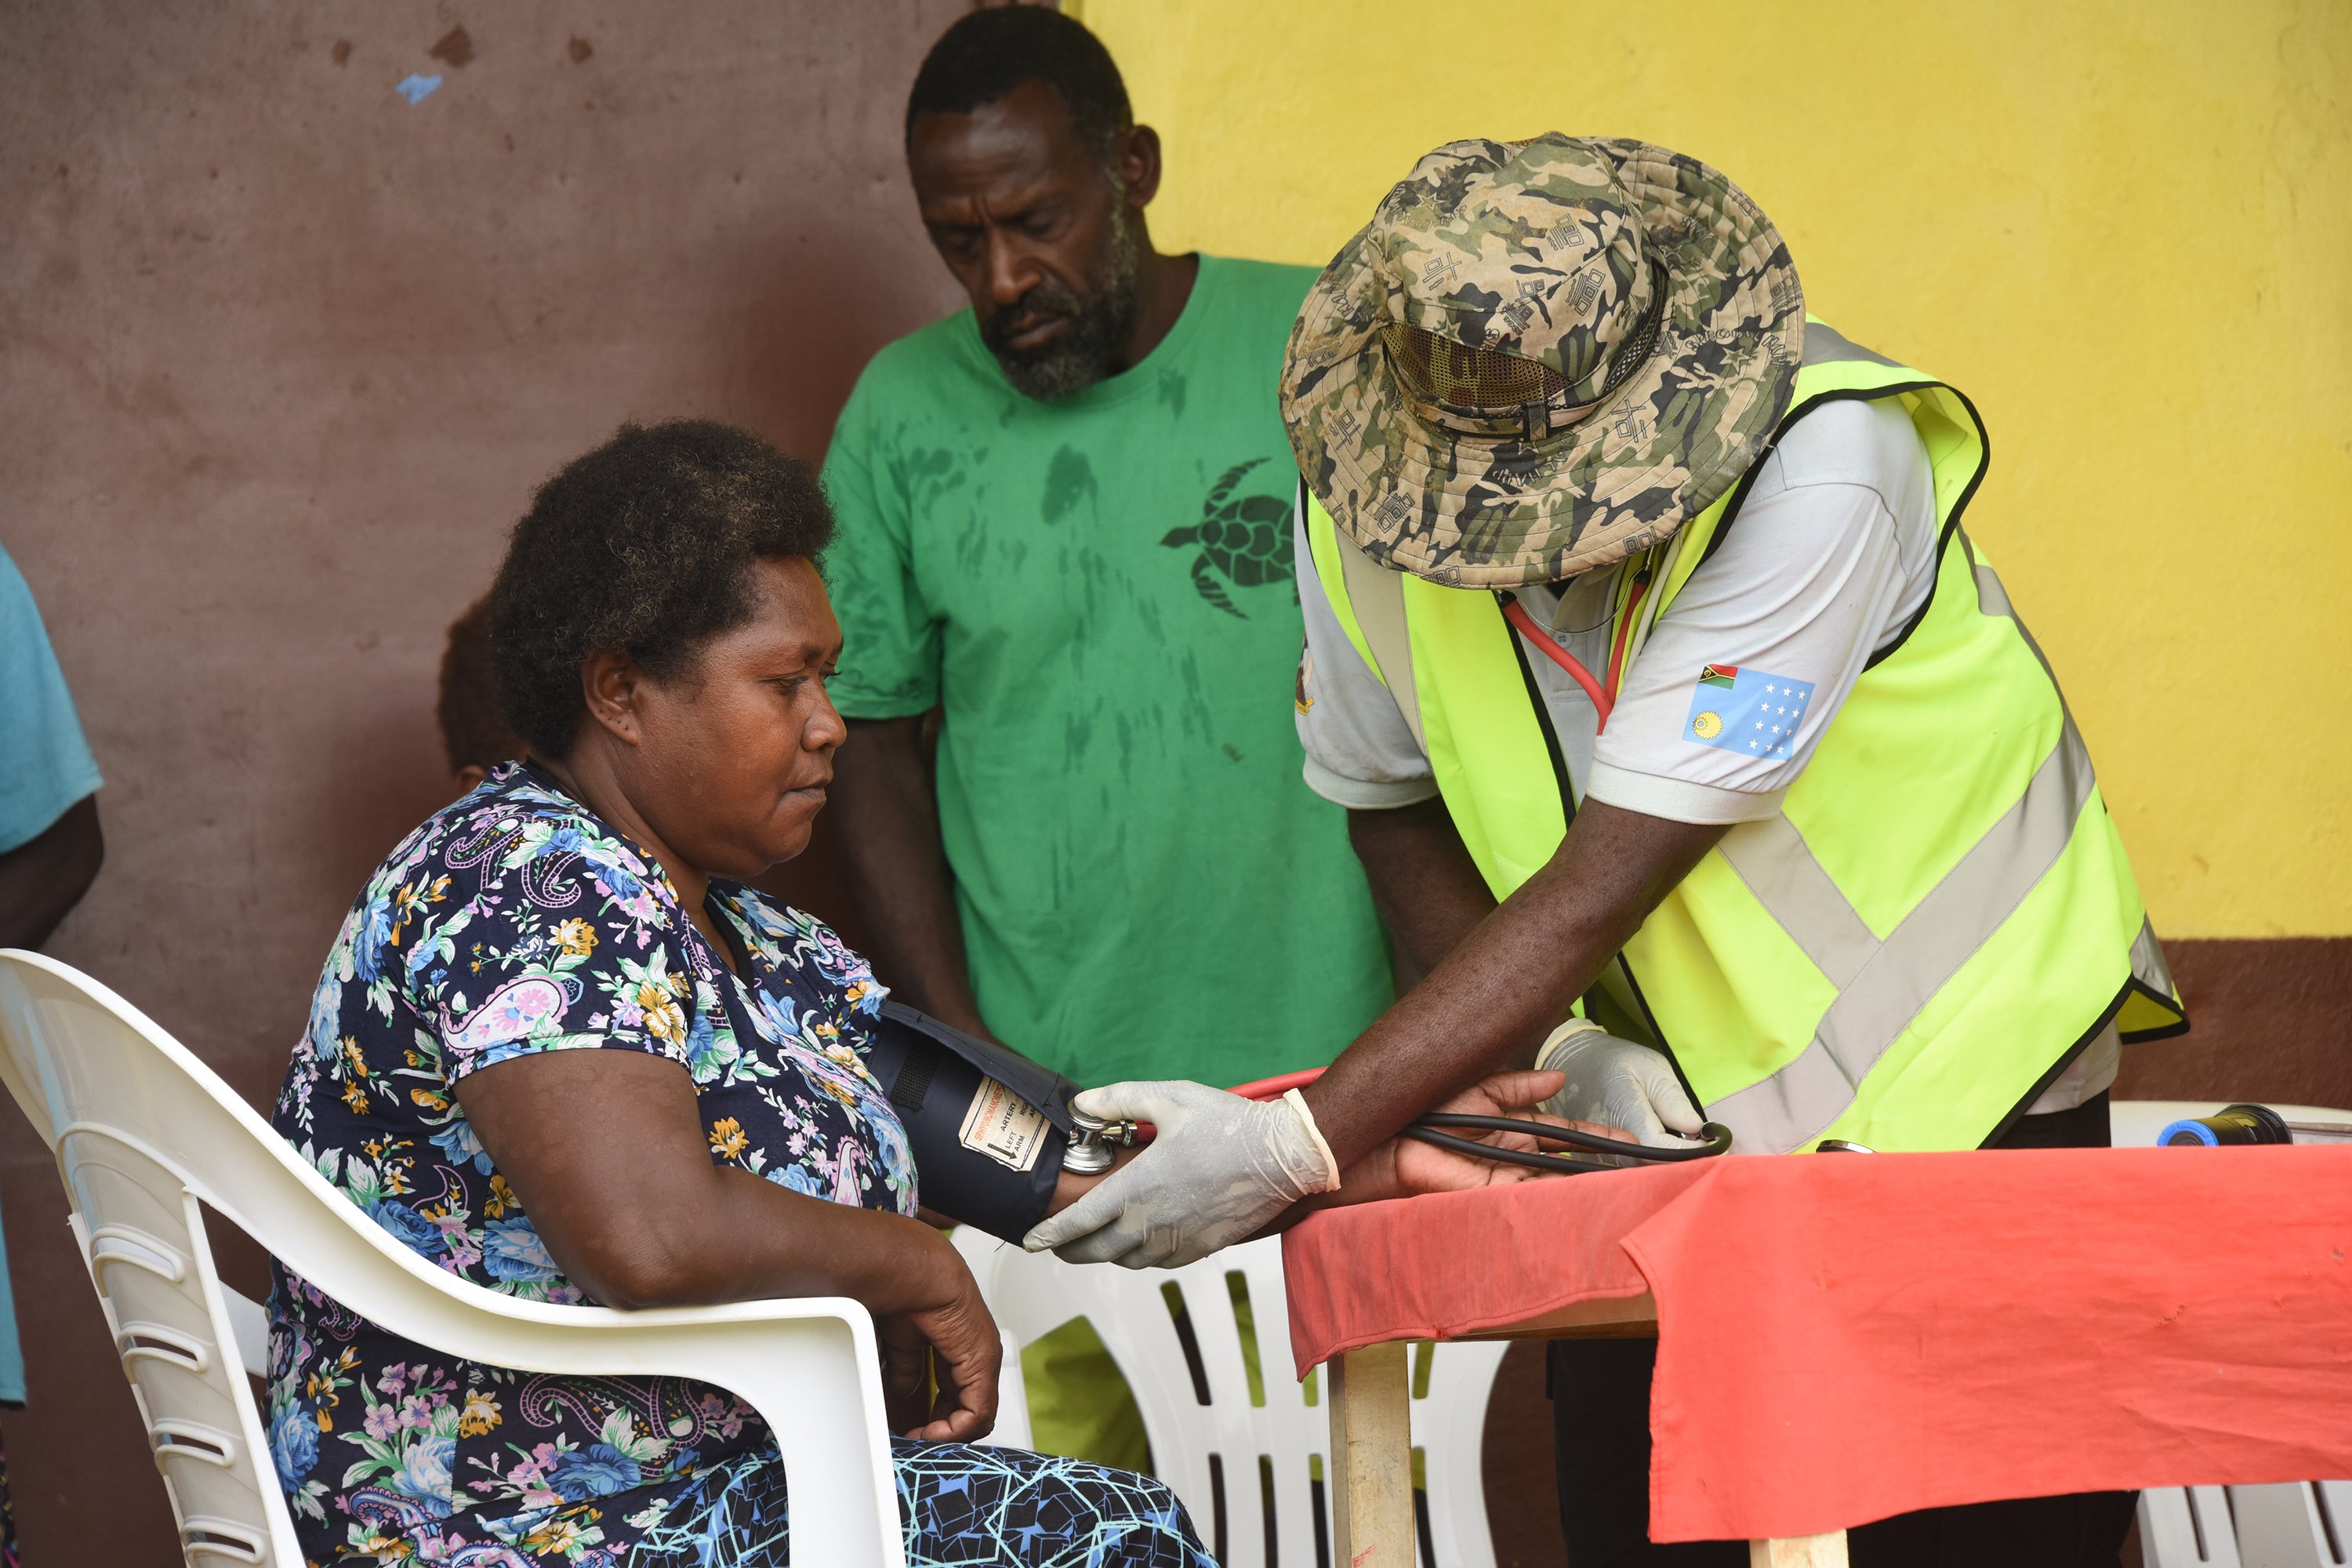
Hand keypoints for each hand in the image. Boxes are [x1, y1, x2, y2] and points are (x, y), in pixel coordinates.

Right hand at [877, 1239, 999, 1441]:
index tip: (911, 1430)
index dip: (934, 1418)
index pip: (955, 1396)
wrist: (915, 1272)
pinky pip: (976, 1413)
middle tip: (914, 1441)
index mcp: (957, 1348)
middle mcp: (976, 1356)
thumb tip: (900, 1390)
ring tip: (919, 1441)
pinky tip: (929, 1434)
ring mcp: (983, 1361)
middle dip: (939, 1430)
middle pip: (966, 1409)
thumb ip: (906, 1369)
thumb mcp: (904, 1344)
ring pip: (975, 1415)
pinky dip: (953, 1431)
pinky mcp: (983, 1365)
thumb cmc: (907, 1293)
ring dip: (946, 1434)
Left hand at [1020, 1081, 1339, 1268]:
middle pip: (1098, 1250)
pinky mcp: (1204, 1248)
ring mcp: (1180, 1239)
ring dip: (1106, 1255)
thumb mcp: (1170, 1096)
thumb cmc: (1229, 1124)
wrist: (1284, 1155)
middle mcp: (1155, 1221)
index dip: (1051, 1233)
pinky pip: (1161, 1264)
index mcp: (1139, 1186)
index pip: (1081, 1220)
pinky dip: (1140, 1258)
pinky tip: (1139, 1245)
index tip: (1032, 1240)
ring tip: (1095, 1243)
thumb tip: (1083, 1104)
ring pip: (1128, 1260)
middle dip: (1070, 1250)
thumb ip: (1120, 1099)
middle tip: (1056, 1246)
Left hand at [1388, 1070, 1628, 1193]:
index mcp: (1515, 1129)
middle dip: (1602, 1164)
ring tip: (1625, 1180)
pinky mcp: (1494, 1196)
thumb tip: (1559, 1078)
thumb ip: (1520, 1086)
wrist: (1395, 1136)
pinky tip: (1585, 1195)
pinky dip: (1559, 1197)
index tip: (1629, 1141)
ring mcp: (1508, 1178)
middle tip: (1639, 1164)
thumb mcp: (1482, 1089)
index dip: (1596, 1139)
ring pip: (1556, 1182)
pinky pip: (1533, 1197)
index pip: (1566, 1136)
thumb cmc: (1430, 1108)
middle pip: (1568, 1163)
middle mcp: (1516, 1155)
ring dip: (1587, 1183)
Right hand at [1536, 1020, 1703, 1155]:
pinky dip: (1651, 1165)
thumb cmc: (1615, 1060)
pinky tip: (1665, 1151)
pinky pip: (1628, 1171)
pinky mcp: (1595, 1158)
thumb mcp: (1651, 1068)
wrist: (1572, 1059)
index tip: (1717, 1145)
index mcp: (1624, 1114)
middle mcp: (1607, 1141)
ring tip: (1688, 1147)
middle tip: (1706, 1148)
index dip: (1693, 1153)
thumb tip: (1696, 1130)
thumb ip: (1673, 1101)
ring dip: (1668, 1166)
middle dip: (1684, 1162)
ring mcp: (1598, 1152)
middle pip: (1653, 1168)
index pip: (1663, 1150)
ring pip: (1641, 1174)